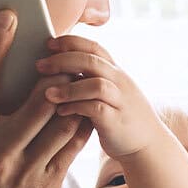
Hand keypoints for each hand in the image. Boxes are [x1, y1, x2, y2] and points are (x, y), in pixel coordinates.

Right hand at [0, 10, 92, 187]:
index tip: (9, 17)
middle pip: (32, 94)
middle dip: (48, 65)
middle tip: (57, 43)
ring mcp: (26, 169)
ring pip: (58, 117)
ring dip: (71, 92)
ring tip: (77, 72)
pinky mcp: (48, 186)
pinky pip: (70, 145)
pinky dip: (78, 123)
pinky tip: (84, 108)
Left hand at [37, 34, 158, 159]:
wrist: (148, 145)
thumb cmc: (120, 117)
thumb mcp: (109, 91)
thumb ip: (90, 78)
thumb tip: (58, 68)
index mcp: (115, 72)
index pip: (93, 47)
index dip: (70, 42)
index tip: (48, 44)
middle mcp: (120, 82)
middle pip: (91, 61)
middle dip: (62, 60)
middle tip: (39, 66)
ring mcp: (120, 101)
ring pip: (96, 84)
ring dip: (68, 87)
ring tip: (47, 94)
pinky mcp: (117, 121)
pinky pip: (96, 109)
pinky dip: (76, 108)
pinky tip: (61, 112)